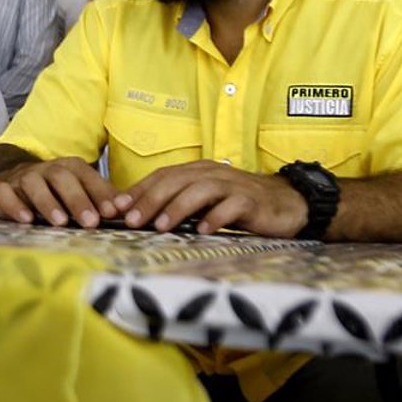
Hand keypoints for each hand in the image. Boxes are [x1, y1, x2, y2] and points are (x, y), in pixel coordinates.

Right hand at [0, 156, 119, 226]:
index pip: (87, 176)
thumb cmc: (56, 190)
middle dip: (77, 200)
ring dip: (48, 203)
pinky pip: (6, 194)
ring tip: (61, 222)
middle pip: (62, 178)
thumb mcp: (80, 190)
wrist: (17, 178)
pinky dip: (15, 206)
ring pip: (35, 184)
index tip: (112, 212)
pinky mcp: (3, 188)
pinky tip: (26, 220)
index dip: (100, 193)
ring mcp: (24, 177)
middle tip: (90, 222)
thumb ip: (102, 198)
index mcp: (70, 167)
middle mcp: (47, 169)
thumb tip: (127, 208)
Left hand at [113, 163, 309, 236]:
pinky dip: (216, 217)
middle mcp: (212, 173)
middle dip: (150, 200)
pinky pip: (232, 206)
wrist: (286, 203)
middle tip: (131, 220)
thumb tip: (137, 218)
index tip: (115, 209)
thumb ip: (176, 205)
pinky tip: (203, 230)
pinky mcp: (251, 200)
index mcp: (197, 171)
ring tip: (160, 226)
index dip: (137, 191)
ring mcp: (232, 185)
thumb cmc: (237, 205)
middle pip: (175, 181)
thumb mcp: (203, 203)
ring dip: (177, 207)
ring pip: (200, 190)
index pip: (161, 176)